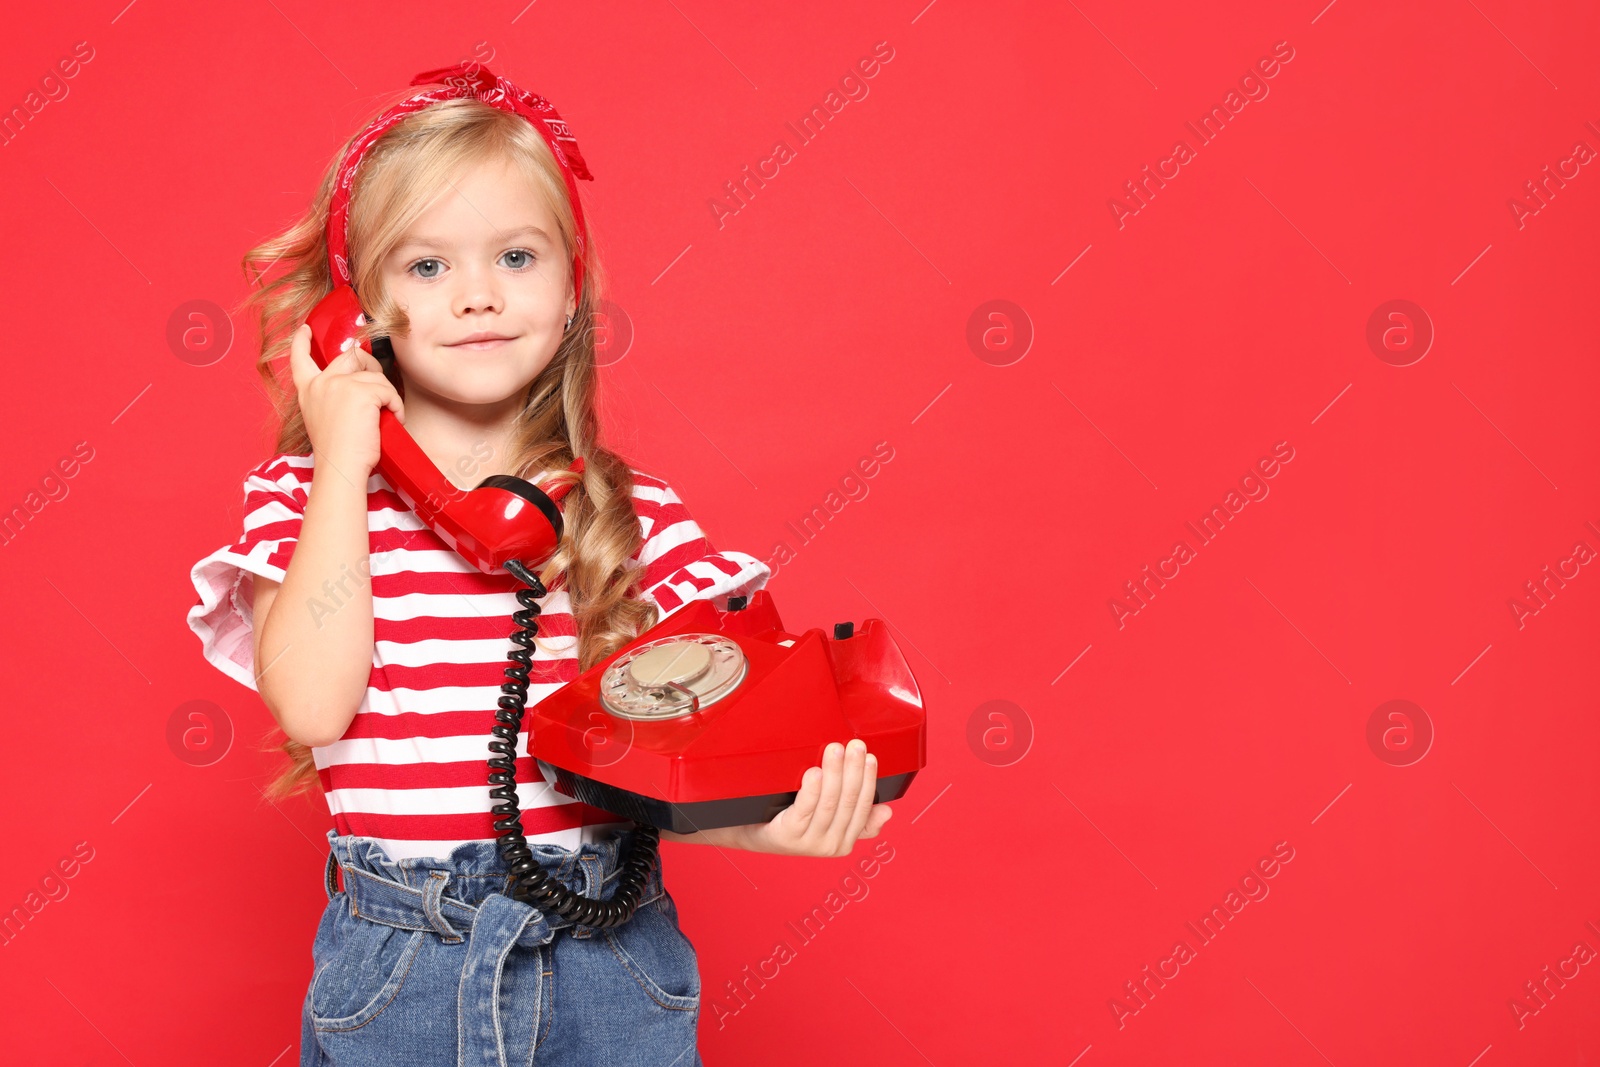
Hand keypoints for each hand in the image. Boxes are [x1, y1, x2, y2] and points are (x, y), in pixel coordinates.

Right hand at [287, 322, 405, 478]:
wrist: (341, 468)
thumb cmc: (338, 452)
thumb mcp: (324, 418)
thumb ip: (332, 397)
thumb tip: (358, 386)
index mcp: (308, 391)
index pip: (299, 359)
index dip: (301, 342)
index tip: (305, 330)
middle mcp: (321, 383)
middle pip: (350, 356)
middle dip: (371, 365)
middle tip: (380, 387)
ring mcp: (340, 384)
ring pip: (375, 376)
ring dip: (387, 396)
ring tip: (386, 417)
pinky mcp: (361, 392)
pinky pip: (389, 391)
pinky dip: (396, 405)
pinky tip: (393, 420)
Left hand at [739, 739, 892, 856]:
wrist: (755, 833)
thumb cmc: (792, 821)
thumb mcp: (828, 820)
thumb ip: (858, 818)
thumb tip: (887, 811)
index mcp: (845, 840)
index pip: (864, 806)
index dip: (869, 779)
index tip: (869, 756)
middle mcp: (830, 845)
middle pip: (848, 801)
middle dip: (854, 769)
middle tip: (854, 745)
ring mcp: (809, 842)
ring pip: (829, 802)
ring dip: (835, 772)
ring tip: (835, 749)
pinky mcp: (788, 836)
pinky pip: (804, 809)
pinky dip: (812, 789)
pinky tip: (814, 772)